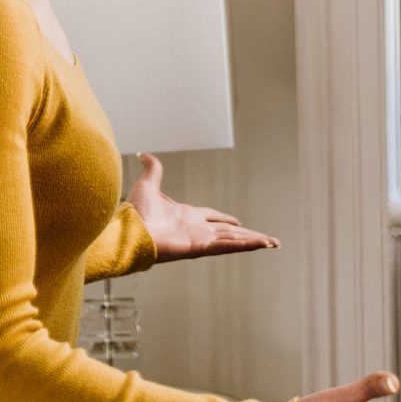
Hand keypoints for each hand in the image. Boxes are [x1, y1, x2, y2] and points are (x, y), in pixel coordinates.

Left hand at [126, 152, 279, 260]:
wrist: (127, 232)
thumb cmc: (134, 214)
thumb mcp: (148, 185)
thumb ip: (153, 169)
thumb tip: (143, 153)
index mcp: (187, 216)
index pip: (213, 218)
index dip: (226, 220)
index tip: (239, 222)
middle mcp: (197, 230)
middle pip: (230, 233)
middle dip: (250, 235)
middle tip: (269, 239)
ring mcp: (200, 240)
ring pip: (234, 240)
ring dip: (255, 241)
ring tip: (273, 243)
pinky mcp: (200, 248)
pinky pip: (228, 246)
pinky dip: (246, 245)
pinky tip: (262, 244)